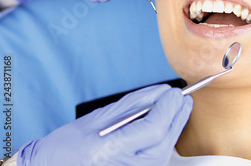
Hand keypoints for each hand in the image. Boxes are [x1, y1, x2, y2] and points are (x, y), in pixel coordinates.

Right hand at [17, 85, 192, 165]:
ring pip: (165, 152)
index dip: (168, 109)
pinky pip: (157, 159)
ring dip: (174, 128)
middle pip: (164, 142)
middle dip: (177, 117)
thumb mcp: (97, 117)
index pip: (153, 129)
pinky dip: (165, 140)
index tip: (175, 92)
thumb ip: (133, 104)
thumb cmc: (67, 145)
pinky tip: (167, 126)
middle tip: (183, 98)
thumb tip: (160, 91)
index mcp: (110, 151)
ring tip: (178, 108)